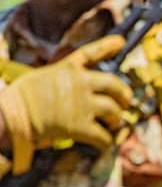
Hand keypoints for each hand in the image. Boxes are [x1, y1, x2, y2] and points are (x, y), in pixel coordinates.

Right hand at [0, 36, 130, 172]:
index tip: (120, 41)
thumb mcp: (40, 77)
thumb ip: (59, 78)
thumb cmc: (18, 99)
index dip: (107, 46)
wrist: (8, 115)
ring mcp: (82, 105)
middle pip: (114, 85)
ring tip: (114, 124)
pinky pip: (103, 137)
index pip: (90, 53)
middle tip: (125, 103)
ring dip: (116, 120)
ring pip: (113, 111)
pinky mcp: (79, 127)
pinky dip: (106, 142)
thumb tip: (74, 87)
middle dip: (124, 95)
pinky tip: (104, 144)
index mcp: (67, 69)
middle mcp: (80, 83)